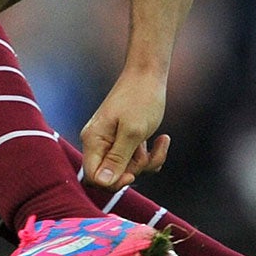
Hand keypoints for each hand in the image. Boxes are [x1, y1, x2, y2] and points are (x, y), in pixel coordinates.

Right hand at [81, 69, 171, 189]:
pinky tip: (162, 139)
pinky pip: (137, 159)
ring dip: (147, 160)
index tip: (133, 173)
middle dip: (134, 169)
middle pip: (111, 176)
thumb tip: (103, 182)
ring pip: (127, 168)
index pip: (93, 177)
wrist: (149, 74)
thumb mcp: (132, 132)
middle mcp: (98, 142)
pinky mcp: (125, 140)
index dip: (112, 182)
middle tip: (145, 152)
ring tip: (159, 140)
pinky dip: (152, 154)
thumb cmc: (140, 98)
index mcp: (93, 140)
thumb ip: (117, 159)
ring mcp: (112, 141)